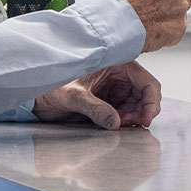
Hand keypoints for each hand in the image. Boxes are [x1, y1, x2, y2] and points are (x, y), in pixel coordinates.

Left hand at [33, 62, 163, 128]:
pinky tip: (113, 126)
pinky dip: (125, 123)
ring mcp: (117, 91)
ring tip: (117, 125)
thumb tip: (115, 122)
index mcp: (116, 64)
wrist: (38, 100)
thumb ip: (94, 108)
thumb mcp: (73, 96)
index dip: (151, 101)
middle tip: (128, 125)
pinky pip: (127, 114)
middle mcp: (120, 77)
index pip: (147, 82)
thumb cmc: (51, 87)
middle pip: (146, 96)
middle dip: (142, 112)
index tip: (145, 119)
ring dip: (133, 119)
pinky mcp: (111, 103)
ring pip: (139, 107)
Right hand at [103, 0, 190, 51]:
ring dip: (167, 15)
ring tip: (146, 20)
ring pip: (179, 10)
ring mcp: (180, 5)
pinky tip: (150, 30)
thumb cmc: (113, 2)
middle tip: (147, 8)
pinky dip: (166, 30)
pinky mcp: (180, 25)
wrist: (109, 25)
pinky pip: (176, 27)